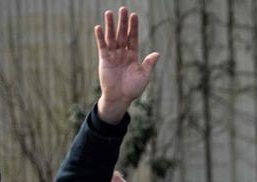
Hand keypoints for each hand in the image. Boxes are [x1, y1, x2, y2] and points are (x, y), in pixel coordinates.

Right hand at [94, 7, 159, 124]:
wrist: (120, 98)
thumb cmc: (133, 89)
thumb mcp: (144, 76)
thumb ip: (149, 64)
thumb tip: (157, 53)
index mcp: (133, 56)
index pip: (133, 38)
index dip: (133, 27)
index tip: (134, 15)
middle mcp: (122, 53)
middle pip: (122, 34)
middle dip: (123, 22)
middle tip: (123, 9)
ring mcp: (113, 55)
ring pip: (111, 37)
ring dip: (110, 25)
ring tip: (109, 13)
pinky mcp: (104, 59)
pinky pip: (102, 46)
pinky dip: (100, 37)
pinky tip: (99, 27)